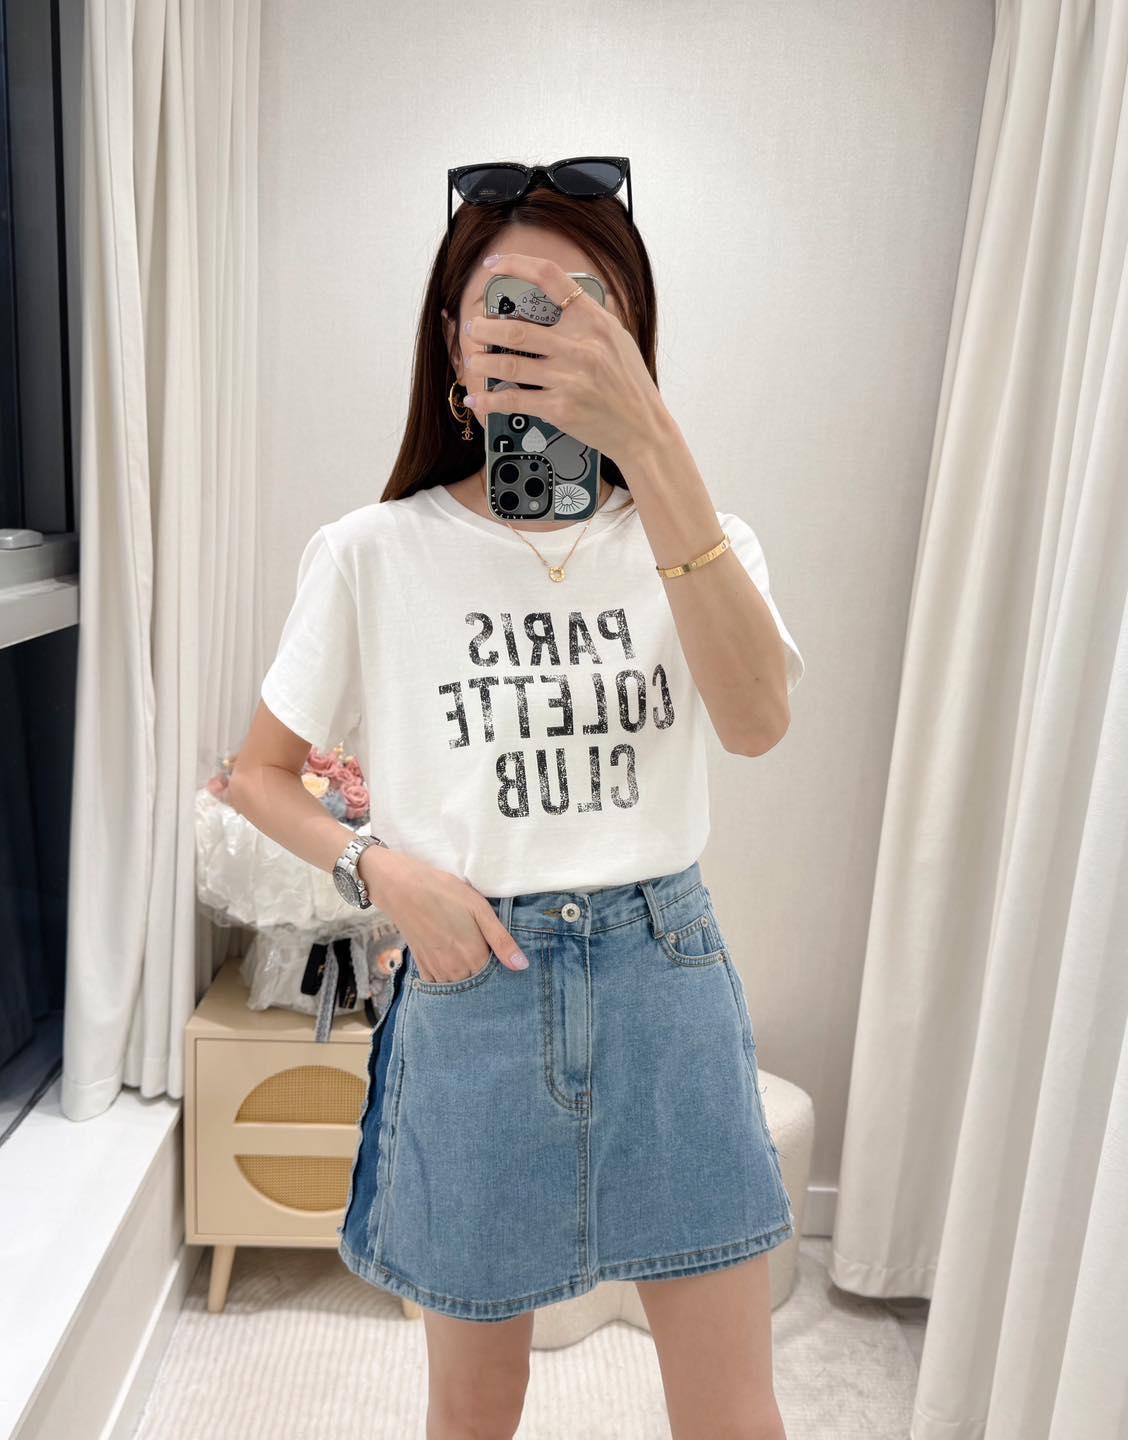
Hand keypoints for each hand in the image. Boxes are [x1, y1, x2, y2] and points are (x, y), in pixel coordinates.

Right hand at [358, 847, 528, 981]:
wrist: (402, 889)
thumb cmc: (445, 894)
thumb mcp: (480, 909)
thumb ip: (502, 940)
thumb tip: (522, 966)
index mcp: (474, 957)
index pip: (497, 976)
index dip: (502, 968)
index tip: (502, 956)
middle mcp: (455, 971)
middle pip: (478, 984)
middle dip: (485, 975)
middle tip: (485, 953)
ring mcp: (436, 971)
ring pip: (459, 987)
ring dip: (467, 978)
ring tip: (468, 956)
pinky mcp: (422, 967)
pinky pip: (440, 985)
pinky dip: (448, 979)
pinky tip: (451, 962)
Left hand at [459, 251, 668, 467]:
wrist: (644, 429)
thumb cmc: (631, 385)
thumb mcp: (619, 339)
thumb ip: (591, 318)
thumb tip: (563, 296)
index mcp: (594, 321)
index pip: (550, 278)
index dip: (516, 265)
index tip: (494, 265)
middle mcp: (580, 347)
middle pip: (517, 330)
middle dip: (485, 329)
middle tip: (473, 328)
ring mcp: (569, 379)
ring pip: (510, 366)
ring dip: (483, 363)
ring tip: (473, 360)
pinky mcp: (560, 409)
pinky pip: (515, 402)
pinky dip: (490, 402)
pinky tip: (478, 402)